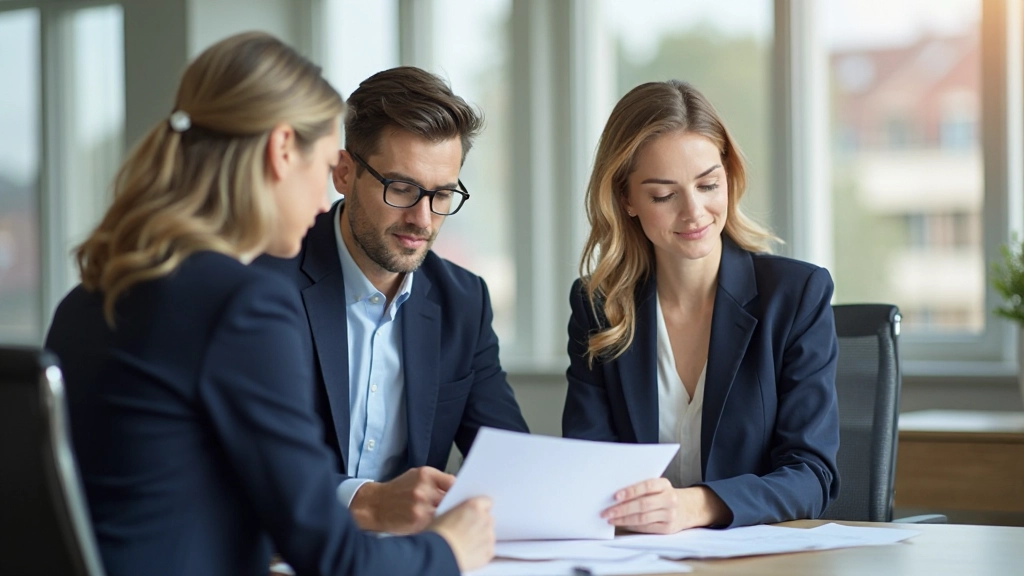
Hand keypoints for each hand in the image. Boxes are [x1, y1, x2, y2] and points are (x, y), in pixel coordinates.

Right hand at [349, 466, 455, 533]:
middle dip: (455, 504)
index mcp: (426, 475)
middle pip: (452, 499)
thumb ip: (437, 480)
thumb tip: (459, 487)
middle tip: (458, 509)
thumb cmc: (397, 491)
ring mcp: (420, 507)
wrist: (375, 505)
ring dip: (448, 516)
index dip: (460, 491)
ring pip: (446, 513)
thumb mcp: (416, 476)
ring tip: (447, 518)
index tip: (464, 496)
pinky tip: (437, 524)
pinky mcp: (417, 522)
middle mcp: (423, 489)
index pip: (453, 482)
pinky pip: (436, 523)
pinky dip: (438, 524)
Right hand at [428, 497, 494, 571]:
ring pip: (488, 535)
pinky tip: (469, 554)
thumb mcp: (445, 514)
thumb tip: (463, 515)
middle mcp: (485, 519)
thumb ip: (461, 512)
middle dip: (480, 524)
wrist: (438, 554)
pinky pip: (488, 550)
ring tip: (466, 545)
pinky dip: (481, 552)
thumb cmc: (437, 534)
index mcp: (474, 506)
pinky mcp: (489, 551)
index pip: (487, 502)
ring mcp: (489, 535)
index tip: (475, 513)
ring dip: (481, 538)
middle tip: (467, 532)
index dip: (481, 508)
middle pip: (488, 519)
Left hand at [601, 478, 730, 533]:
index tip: (615, 496)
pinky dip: (631, 526)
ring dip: (623, 519)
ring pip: (643, 518)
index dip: (631, 491)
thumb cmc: (664, 495)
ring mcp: (670, 515)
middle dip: (622, 509)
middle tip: (606, 511)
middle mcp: (670, 499)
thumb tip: (616, 495)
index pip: (647, 486)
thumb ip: (642, 487)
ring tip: (611, 519)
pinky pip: (646, 527)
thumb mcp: (658, 486)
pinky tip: (622, 523)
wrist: (687, 508)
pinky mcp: (668, 528)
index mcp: (665, 485)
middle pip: (643, 505)